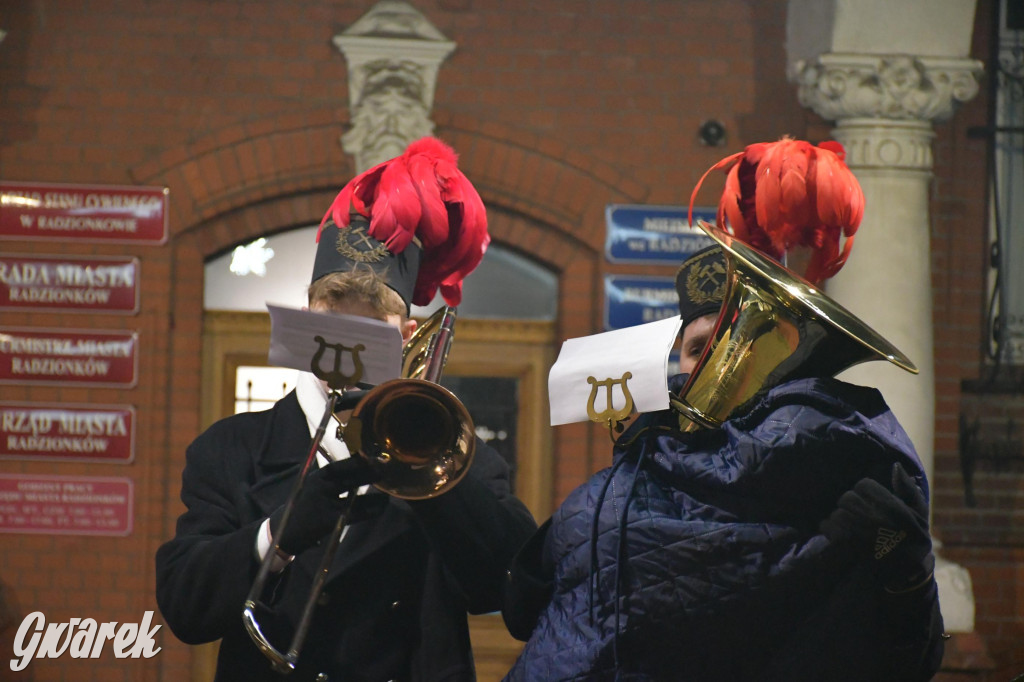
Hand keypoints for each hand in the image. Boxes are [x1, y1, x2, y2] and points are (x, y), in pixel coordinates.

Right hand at [269, 457, 380, 555]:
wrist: (281, 531)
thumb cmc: (300, 507)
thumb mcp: (311, 487)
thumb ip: (331, 479)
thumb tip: (358, 464)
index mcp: (315, 478)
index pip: (337, 467)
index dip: (354, 460)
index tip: (369, 454)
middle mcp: (319, 489)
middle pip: (348, 478)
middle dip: (367, 472)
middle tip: (383, 467)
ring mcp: (324, 505)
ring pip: (354, 495)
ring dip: (372, 490)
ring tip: (386, 484)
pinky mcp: (330, 521)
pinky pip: (356, 514)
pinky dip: (371, 509)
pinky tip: (382, 504)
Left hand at [819, 463, 933, 590]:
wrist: (908, 576)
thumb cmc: (914, 541)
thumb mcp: (919, 514)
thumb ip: (907, 490)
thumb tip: (896, 467)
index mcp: (891, 505)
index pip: (863, 485)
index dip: (863, 493)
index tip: (868, 505)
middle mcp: (874, 515)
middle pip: (846, 498)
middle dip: (848, 506)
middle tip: (855, 517)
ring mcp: (859, 529)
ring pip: (836, 512)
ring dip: (837, 519)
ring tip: (846, 528)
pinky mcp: (847, 544)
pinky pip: (828, 527)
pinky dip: (829, 530)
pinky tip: (838, 537)